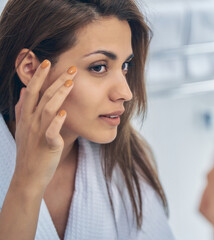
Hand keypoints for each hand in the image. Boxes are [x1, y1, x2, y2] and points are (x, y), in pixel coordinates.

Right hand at [13, 60, 76, 191]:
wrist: (29, 176)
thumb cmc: (30, 151)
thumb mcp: (22, 128)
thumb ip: (22, 109)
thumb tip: (22, 91)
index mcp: (26, 117)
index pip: (31, 91)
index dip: (39, 76)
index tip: (47, 61)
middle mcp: (31, 122)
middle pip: (42, 96)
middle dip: (55, 80)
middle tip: (71, 67)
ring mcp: (38, 133)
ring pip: (48, 109)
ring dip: (59, 94)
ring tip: (70, 83)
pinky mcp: (48, 145)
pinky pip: (51, 132)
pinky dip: (57, 122)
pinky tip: (64, 112)